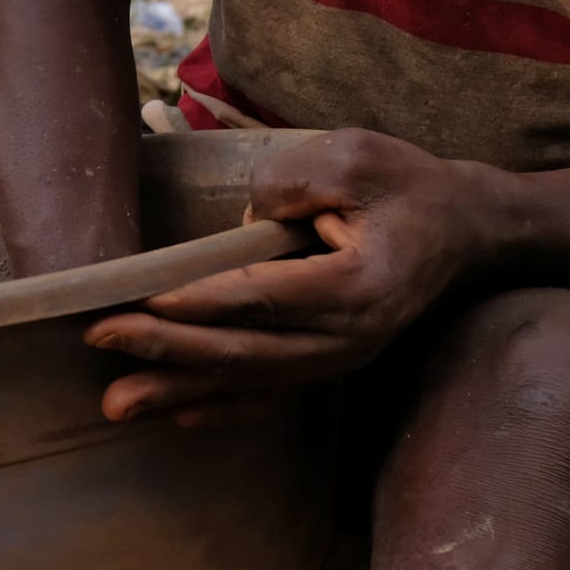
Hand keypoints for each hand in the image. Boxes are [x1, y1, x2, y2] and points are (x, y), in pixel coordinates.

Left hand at [85, 129, 501, 426]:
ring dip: (178, 391)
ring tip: (115, 404)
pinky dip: (220, 406)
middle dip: (166, 348)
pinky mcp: (333, 361)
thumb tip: (241, 220)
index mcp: (358, 286)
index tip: (141, 303)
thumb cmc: (408, 185)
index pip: (266, 297)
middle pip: (246, 350)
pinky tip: (174, 414)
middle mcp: (350, 337)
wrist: (469, 230)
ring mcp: (342, 357)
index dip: (201, 301)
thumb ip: (293, 180)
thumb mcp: (356, 156)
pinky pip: (270, 394)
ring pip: (250, 382)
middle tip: (100, 338)